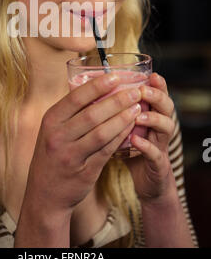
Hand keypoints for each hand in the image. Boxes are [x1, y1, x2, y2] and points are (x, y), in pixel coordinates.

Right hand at [23, 72, 142, 219]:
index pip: (76, 98)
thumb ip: (70, 113)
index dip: (97, 86)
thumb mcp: (52, 130)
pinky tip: (131, 126)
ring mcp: (70, 155)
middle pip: (92, 114)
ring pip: (102, 132)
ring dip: (123, 118)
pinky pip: (107, 150)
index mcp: (50, 120)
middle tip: (135, 91)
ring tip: (137, 107)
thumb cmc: (51, 154)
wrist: (44, 195)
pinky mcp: (85, 171)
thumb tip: (97, 88)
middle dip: (116, 101)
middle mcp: (57, 136)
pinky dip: (121, 136)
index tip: (116, 76)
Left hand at [125, 72, 175, 203]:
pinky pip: (156, 155)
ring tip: (138, 114)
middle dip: (156, 96)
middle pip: (166, 107)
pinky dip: (146, 146)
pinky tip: (135, 139)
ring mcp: (162, 146)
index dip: (158, 85)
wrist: (146, 183)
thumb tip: (92, 90)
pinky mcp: (159, 166)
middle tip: (143, 90)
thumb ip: (117, 111)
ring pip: (166, 128)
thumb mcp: (125, 127)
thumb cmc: (131, 150)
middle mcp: (160, 128)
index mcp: (152, 115)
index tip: (151, 74)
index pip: (159, 95)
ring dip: (152, 119)